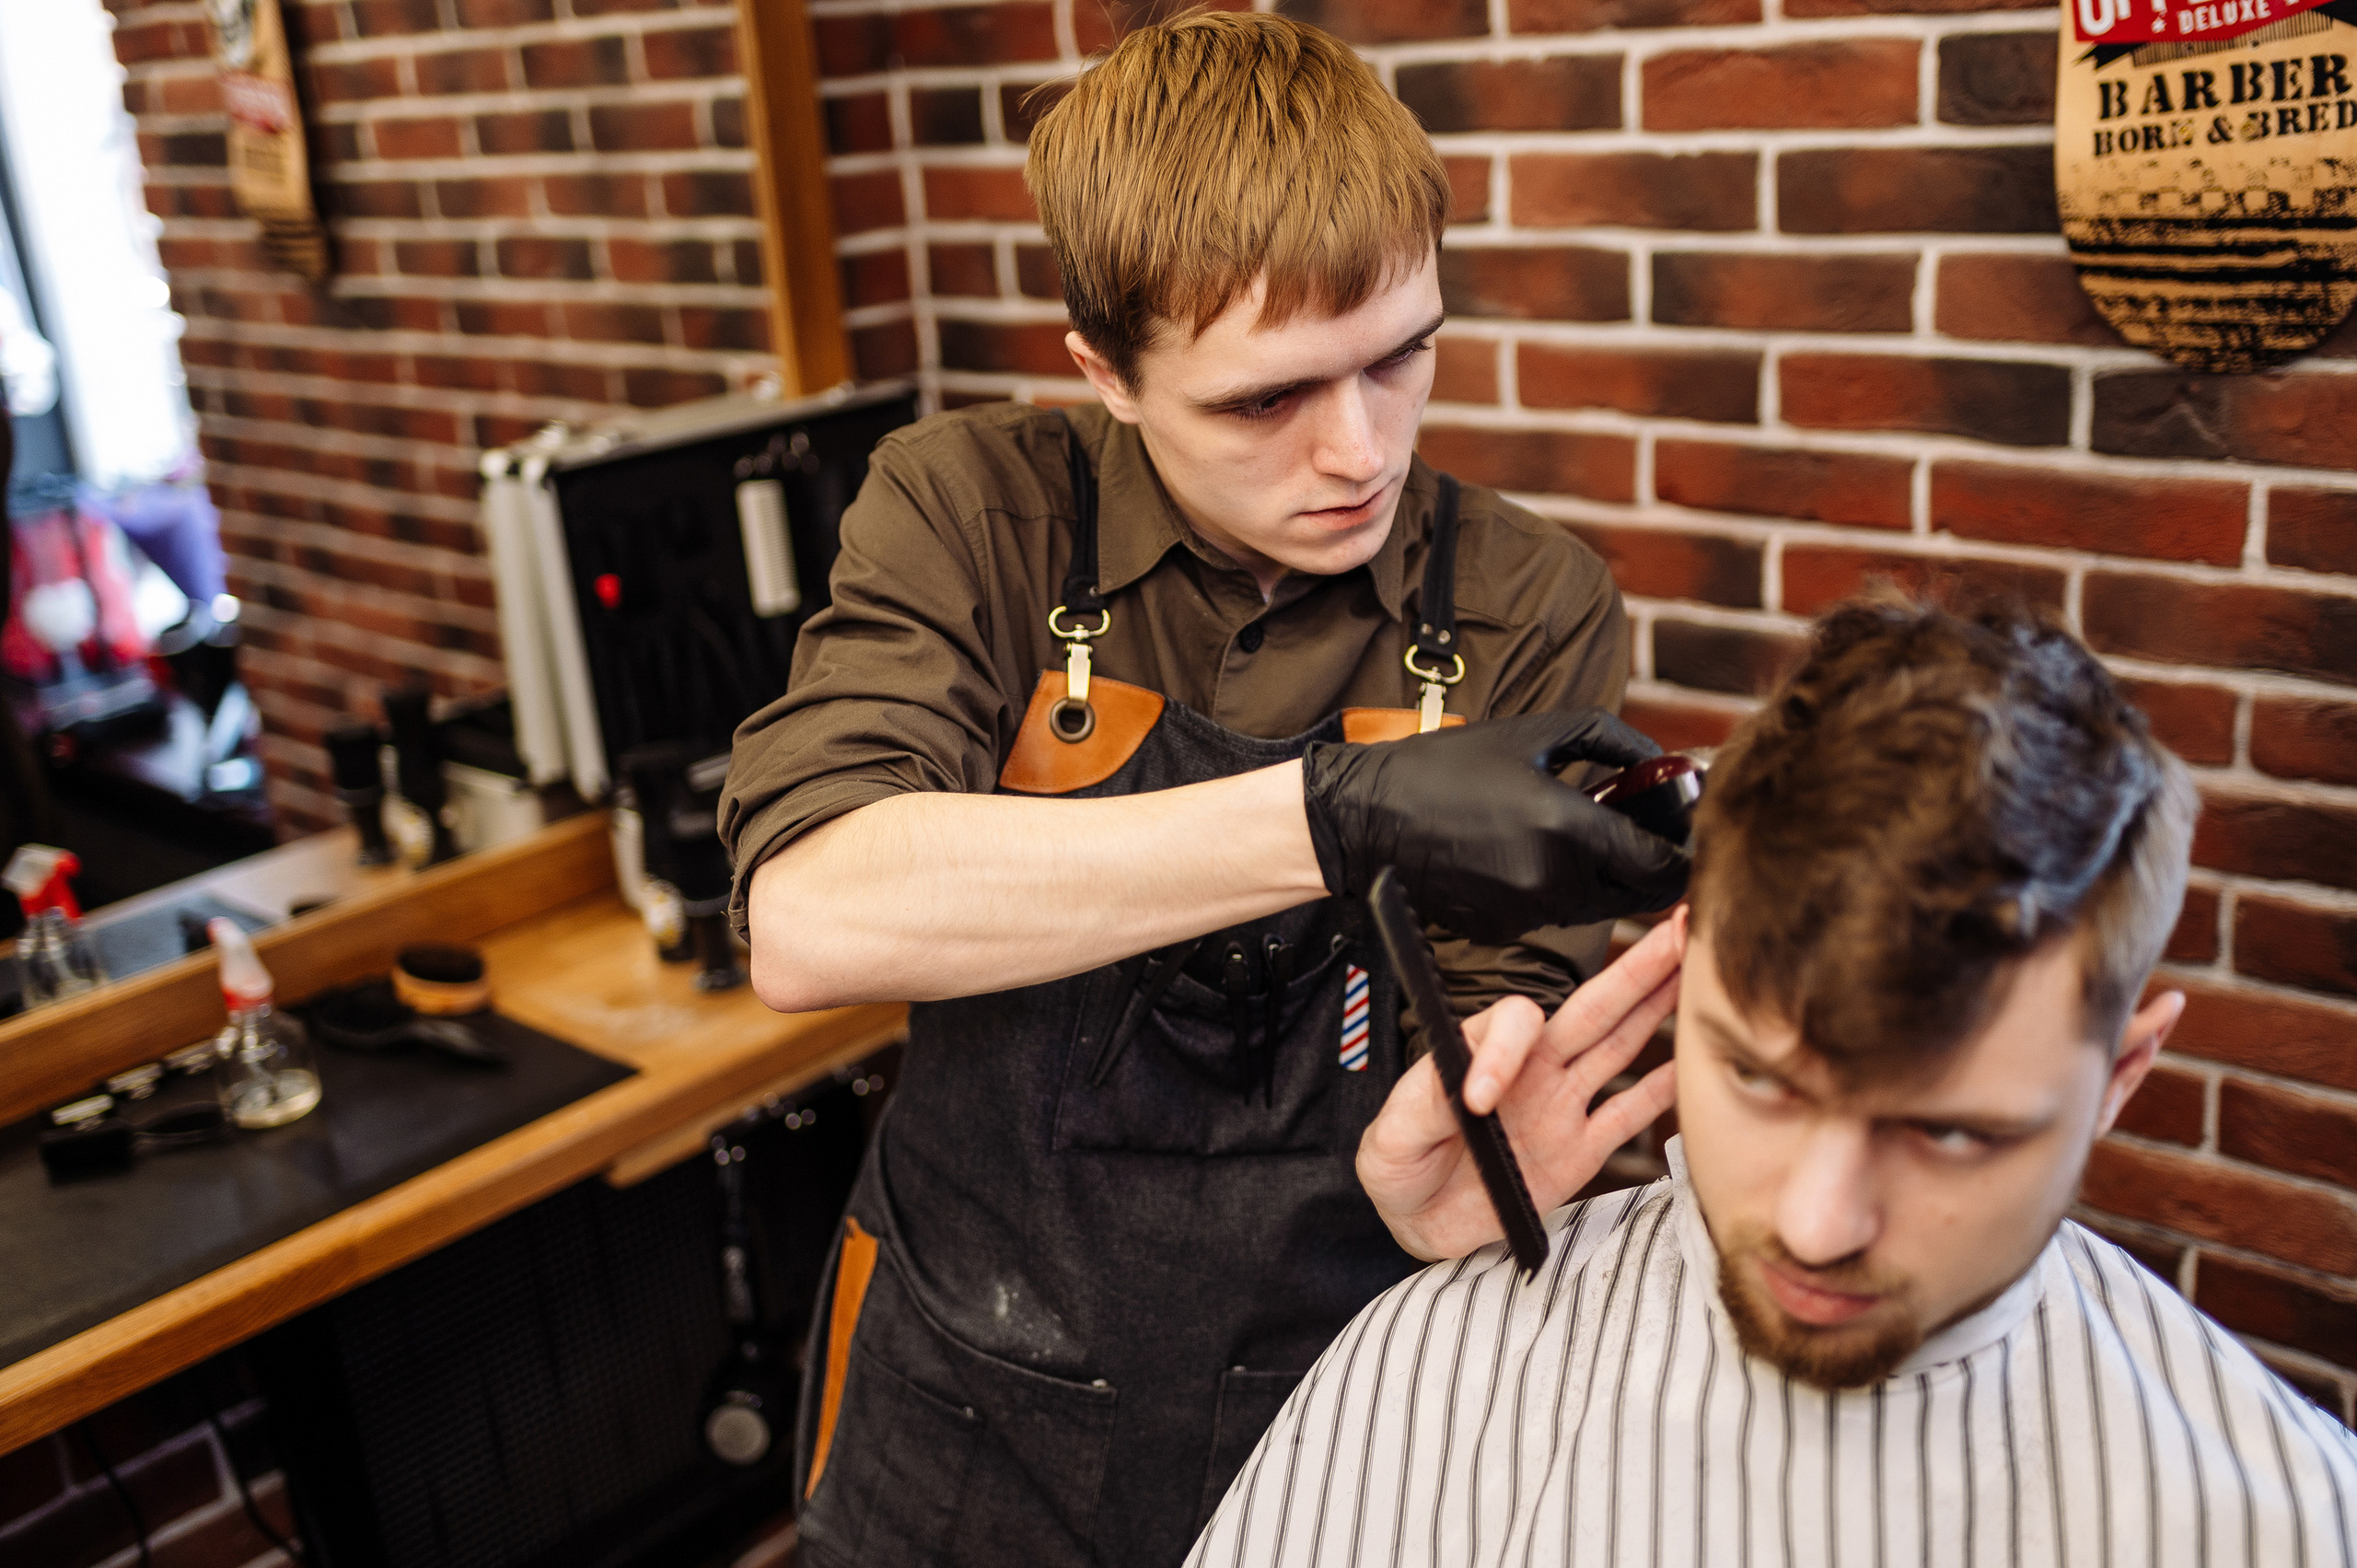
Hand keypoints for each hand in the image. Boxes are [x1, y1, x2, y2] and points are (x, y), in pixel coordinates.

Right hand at [1299, 711, 1689, 942]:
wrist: (1369, 817)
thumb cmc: (1446, 768)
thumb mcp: (1534, 733)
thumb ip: (1612, 740)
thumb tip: (1660, 759)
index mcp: (1568, 826)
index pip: (1661, 864)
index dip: (1682, 852)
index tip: (1682, 833)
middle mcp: (1554, 880)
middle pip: (1638, 895)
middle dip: (1649, 867)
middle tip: (1644, 834)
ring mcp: (1527, 912)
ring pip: (1598, 906)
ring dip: (1604, 877)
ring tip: (1579, 833)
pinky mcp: (1503, 929)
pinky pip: (1554, 913)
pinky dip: (1558, 889)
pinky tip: (1527, 853)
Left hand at [1357, 918, 1682, 1261]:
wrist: (1416, 1222)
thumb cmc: (1398, 1165)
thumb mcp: (1393, 1135)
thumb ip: (1426, 1105)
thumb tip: (1469, 1091)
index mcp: (1481, 1053)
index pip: (1515, 1023)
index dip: (1505, 1050)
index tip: (1478, 1101)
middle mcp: (1531, 1071)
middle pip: (1593, 1009)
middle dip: (1637, 969)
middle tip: (1678, 930)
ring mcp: (1560, 1107)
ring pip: (1619, 1047)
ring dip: (1658, 1010)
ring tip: (1697, 972)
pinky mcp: (1578, 1153)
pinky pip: (1627, 1116)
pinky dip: (1662, 1091)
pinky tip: (1694, 1062)